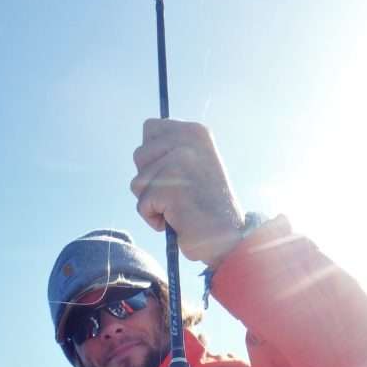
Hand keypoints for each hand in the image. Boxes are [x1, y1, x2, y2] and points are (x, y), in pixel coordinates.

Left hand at [131, 119, 243, 266]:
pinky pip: (141, 205)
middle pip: (139, 155)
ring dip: (152, 202)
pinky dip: (154, 219)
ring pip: (137, 182)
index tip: (175, 175)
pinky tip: (178, 220)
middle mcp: (187, 141)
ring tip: (179, 207)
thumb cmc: (208, 208)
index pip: (150, 128)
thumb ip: (171, 151)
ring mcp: (178, 163)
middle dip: (150, 181)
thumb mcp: (195, 166)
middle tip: (178, 194)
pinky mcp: (168, 188)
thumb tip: (141, 152)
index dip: (153, 157)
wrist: (229, 238)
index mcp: (195, 132)